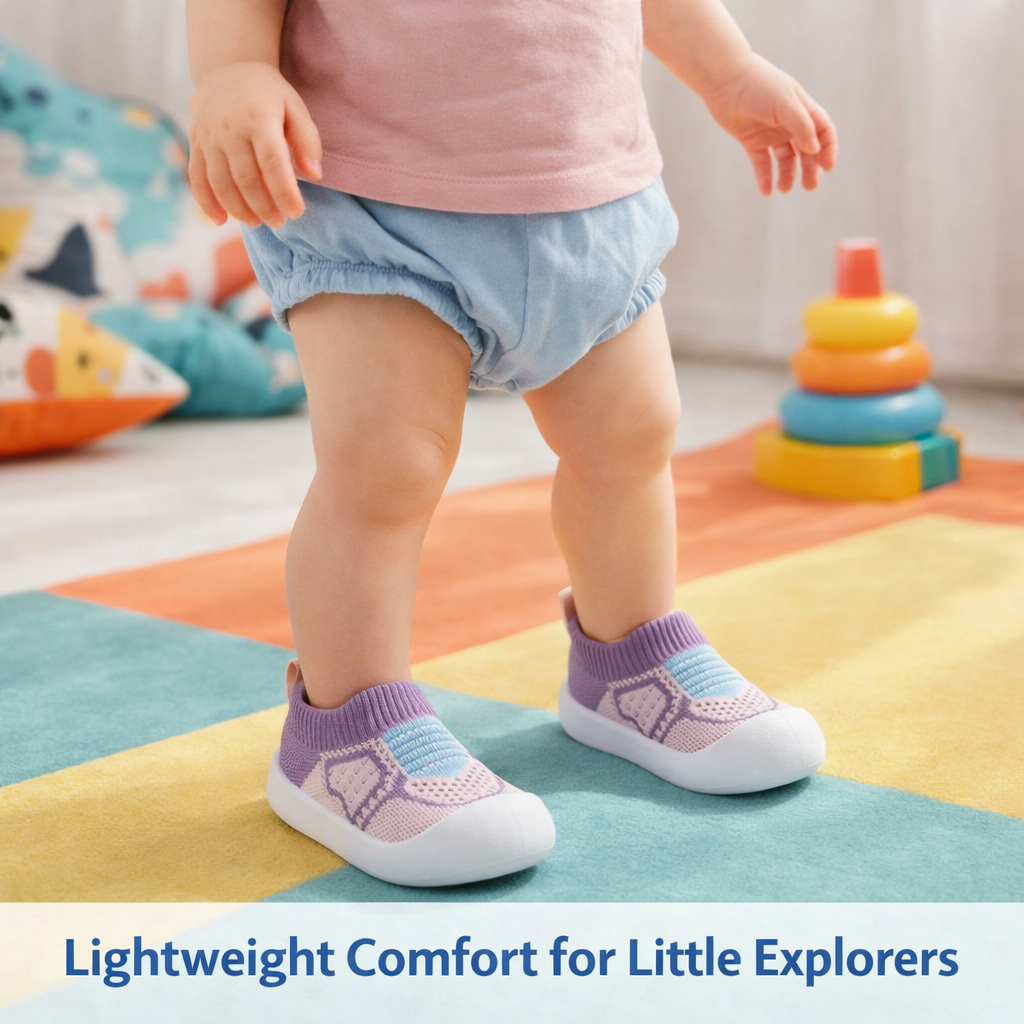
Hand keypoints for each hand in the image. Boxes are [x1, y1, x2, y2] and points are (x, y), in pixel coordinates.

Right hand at [188, 60, 322, 228]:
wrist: (228, 67)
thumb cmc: (269, 94)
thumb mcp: (295, 107)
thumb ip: (307, 140)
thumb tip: (315, 175)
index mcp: (258, 119)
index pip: (273, 164)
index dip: (285, 192)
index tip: (297, 213)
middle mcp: (230, 130)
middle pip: (246, 180)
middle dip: (264, 207)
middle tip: (279, 223)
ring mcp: (209, 137)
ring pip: (221, 184)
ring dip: (239, 210)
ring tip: (257, 223)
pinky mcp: (196, 143)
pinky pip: (197, 178)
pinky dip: (207, 203)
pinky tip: (221, 220)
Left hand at [702, 53, 837, 195]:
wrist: (724, 79)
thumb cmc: (758, 85)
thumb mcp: (784, 103)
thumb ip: (801, 125)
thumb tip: (814, 149)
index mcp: (802, 109)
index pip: (823, 131)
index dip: (828, 149)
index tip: (827, 167)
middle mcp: (789, 122)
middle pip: (806, 150)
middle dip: (810, 168)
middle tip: (810, 186)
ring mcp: (770, 132)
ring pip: (785, 159)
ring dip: (788, 175)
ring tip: (785, 189)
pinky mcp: (751, 140)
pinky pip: (762, 163)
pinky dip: (765, 177)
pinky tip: (767, 192)